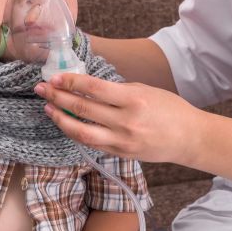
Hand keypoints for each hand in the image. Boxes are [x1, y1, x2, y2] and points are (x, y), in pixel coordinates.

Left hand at [33, 73, 204, 164]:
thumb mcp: (145, 90)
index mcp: (133, 99)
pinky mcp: (120, 153)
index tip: (54, 77)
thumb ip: (117, 90)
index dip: (70, 82)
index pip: (93, 88)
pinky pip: (91, 143)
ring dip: (60, 119)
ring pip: (81, 131)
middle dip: (58, 97)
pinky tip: (65, 123)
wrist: (189, 138)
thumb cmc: (169, 109)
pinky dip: (75, 132)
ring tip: (48, 108)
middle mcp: (126, 121)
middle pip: (82, 108)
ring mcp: (122, 140)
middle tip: (42, 89)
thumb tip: (87, 86)